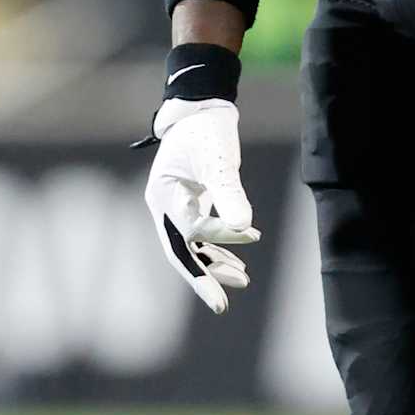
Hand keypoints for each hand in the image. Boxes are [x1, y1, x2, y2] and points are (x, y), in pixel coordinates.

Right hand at [143, 96, 258, 313]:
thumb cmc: (208, 130)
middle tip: (222, 306)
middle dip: (202, 279)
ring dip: (215, 265)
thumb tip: (244, 226)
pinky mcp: (189, 205)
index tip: (253, 233)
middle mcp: (163, 206)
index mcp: (162, 196)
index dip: (220, 237)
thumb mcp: (219, 159)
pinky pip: (199, 237)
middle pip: (179, 252)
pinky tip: (237, 263)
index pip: (189, 231)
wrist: (203, 108)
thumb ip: (229, 192)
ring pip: (191, 248)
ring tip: (243, 281)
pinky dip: (217, 249)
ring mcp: (174, 208)